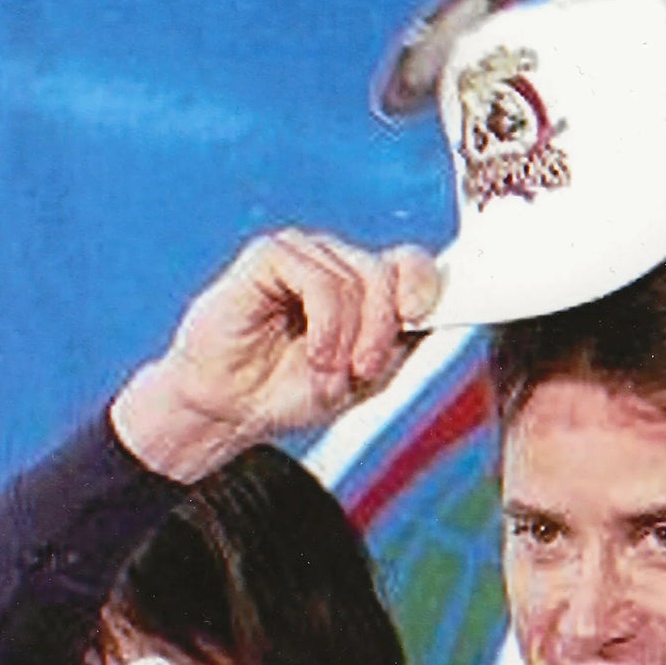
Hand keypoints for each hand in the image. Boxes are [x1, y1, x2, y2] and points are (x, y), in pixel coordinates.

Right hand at [111, 230, 439, 479]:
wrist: (232, 409)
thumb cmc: (291, 391)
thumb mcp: (364, 377)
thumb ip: (400, 343)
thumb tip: (433, 313)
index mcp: (361, 287)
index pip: (408, 262)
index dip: (423, 282)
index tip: (420, 316)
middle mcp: (334, 262)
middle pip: (385, 272)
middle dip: (382, 330)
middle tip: (364, 371)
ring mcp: (301, 254)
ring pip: (354, 279)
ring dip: (348, 338)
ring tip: (326, 371)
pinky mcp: (268, 257)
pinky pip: (317, 279)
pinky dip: (326, 324)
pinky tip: (313, 352)